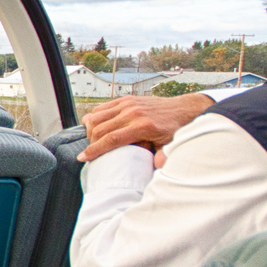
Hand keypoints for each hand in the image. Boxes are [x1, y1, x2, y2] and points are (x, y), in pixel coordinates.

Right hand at [79, 94, 213, 164]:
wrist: (183, 109)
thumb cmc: (175, 129)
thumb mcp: (170, 146)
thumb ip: (162, 156)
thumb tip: (156, 166)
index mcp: (142, 126)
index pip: (110, 139)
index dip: (93, 150)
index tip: (83, 158)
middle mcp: (132, 113)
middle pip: (99, 128)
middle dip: (90, 142)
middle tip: (90, 152)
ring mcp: (128, 104)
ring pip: (96, 116)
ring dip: (90, 129)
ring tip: (93, 140)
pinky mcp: (126, 99)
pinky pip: (102, 107)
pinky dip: (95, 117)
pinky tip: (96, 126)